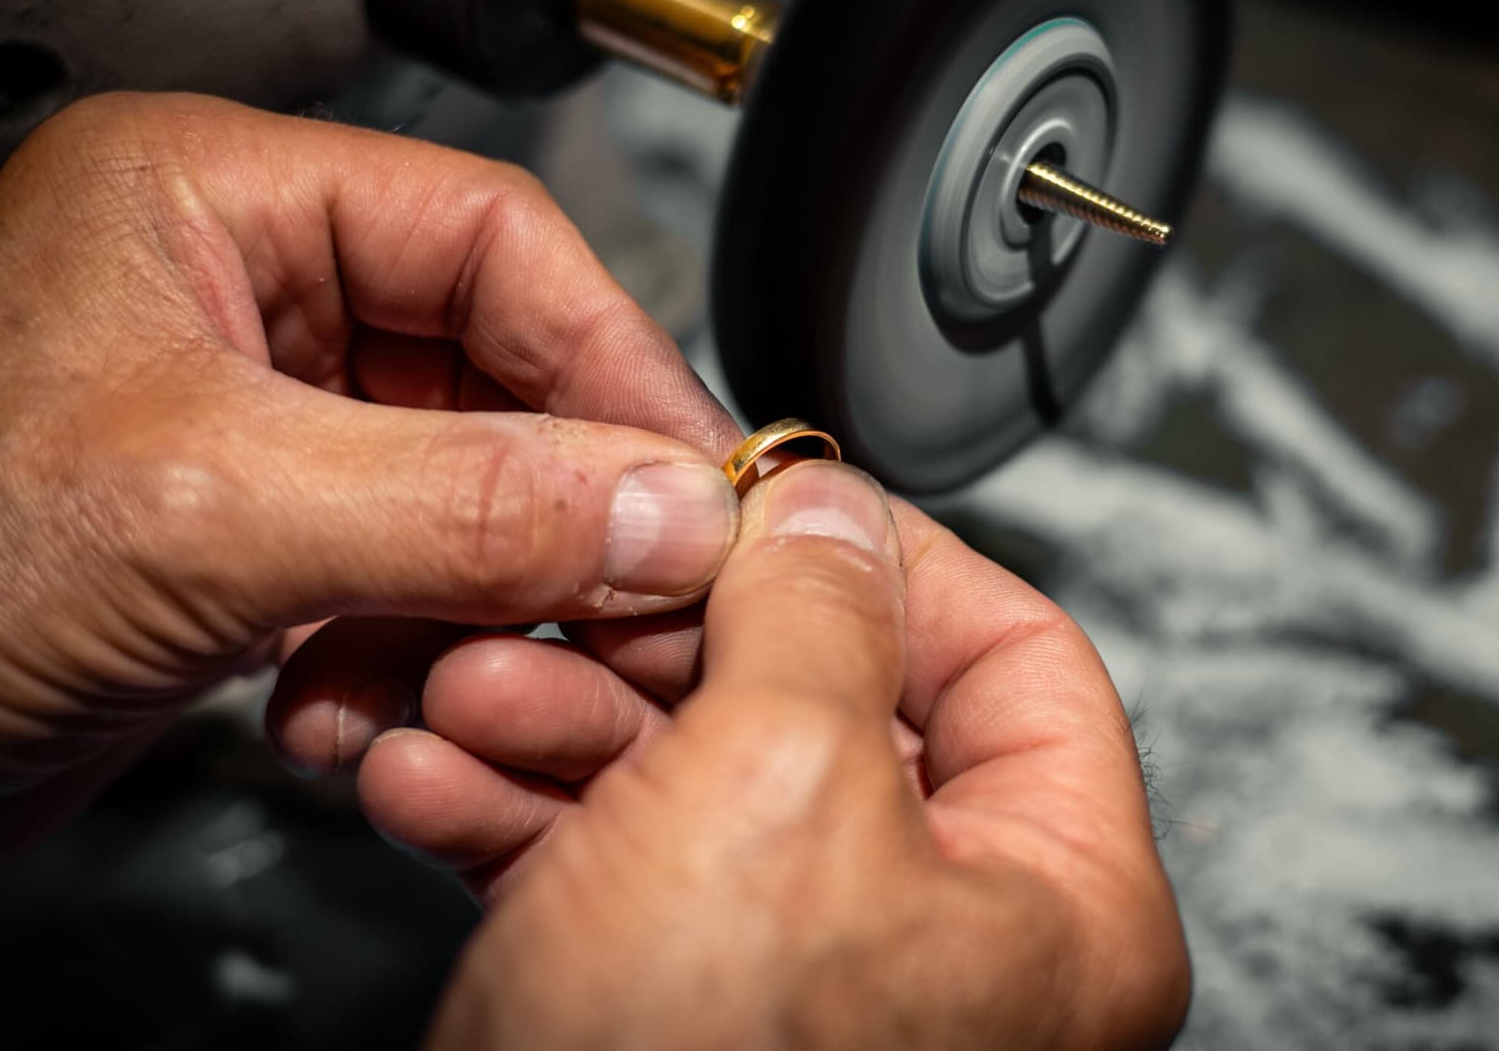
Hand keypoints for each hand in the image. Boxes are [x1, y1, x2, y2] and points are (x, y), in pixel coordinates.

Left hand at [0, 93, 742, 888]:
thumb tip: (664, 508)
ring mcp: (245, 429)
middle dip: (556, 503)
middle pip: (490, 372)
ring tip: (465, 673)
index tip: (695, 472)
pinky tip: (354, 711)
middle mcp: (237, 297)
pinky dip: (406, 654)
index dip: (613, 355)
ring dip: (479, 599)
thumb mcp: (204, 509)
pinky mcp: (242, 548)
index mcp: (211, 196)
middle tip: (637, 588)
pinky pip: (398, 580)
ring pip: (458, 492)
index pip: (492, 237)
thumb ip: (463, 501)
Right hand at [363, 462, 1189, 1048]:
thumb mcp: (781, 782)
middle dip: (672, 645)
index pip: (1015, 657)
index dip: (886, 558)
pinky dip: (529, 818)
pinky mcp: (687, 1026)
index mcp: (1061, 904)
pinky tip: (437, 779)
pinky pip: (621, 877)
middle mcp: (955, 951)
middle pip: (830, 709)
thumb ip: (818, 609)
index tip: (768, 500)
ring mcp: (814, 992)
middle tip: (580, 599)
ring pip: (700, 784)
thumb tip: (829, 506)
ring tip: (467, 692)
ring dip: (567, 722)